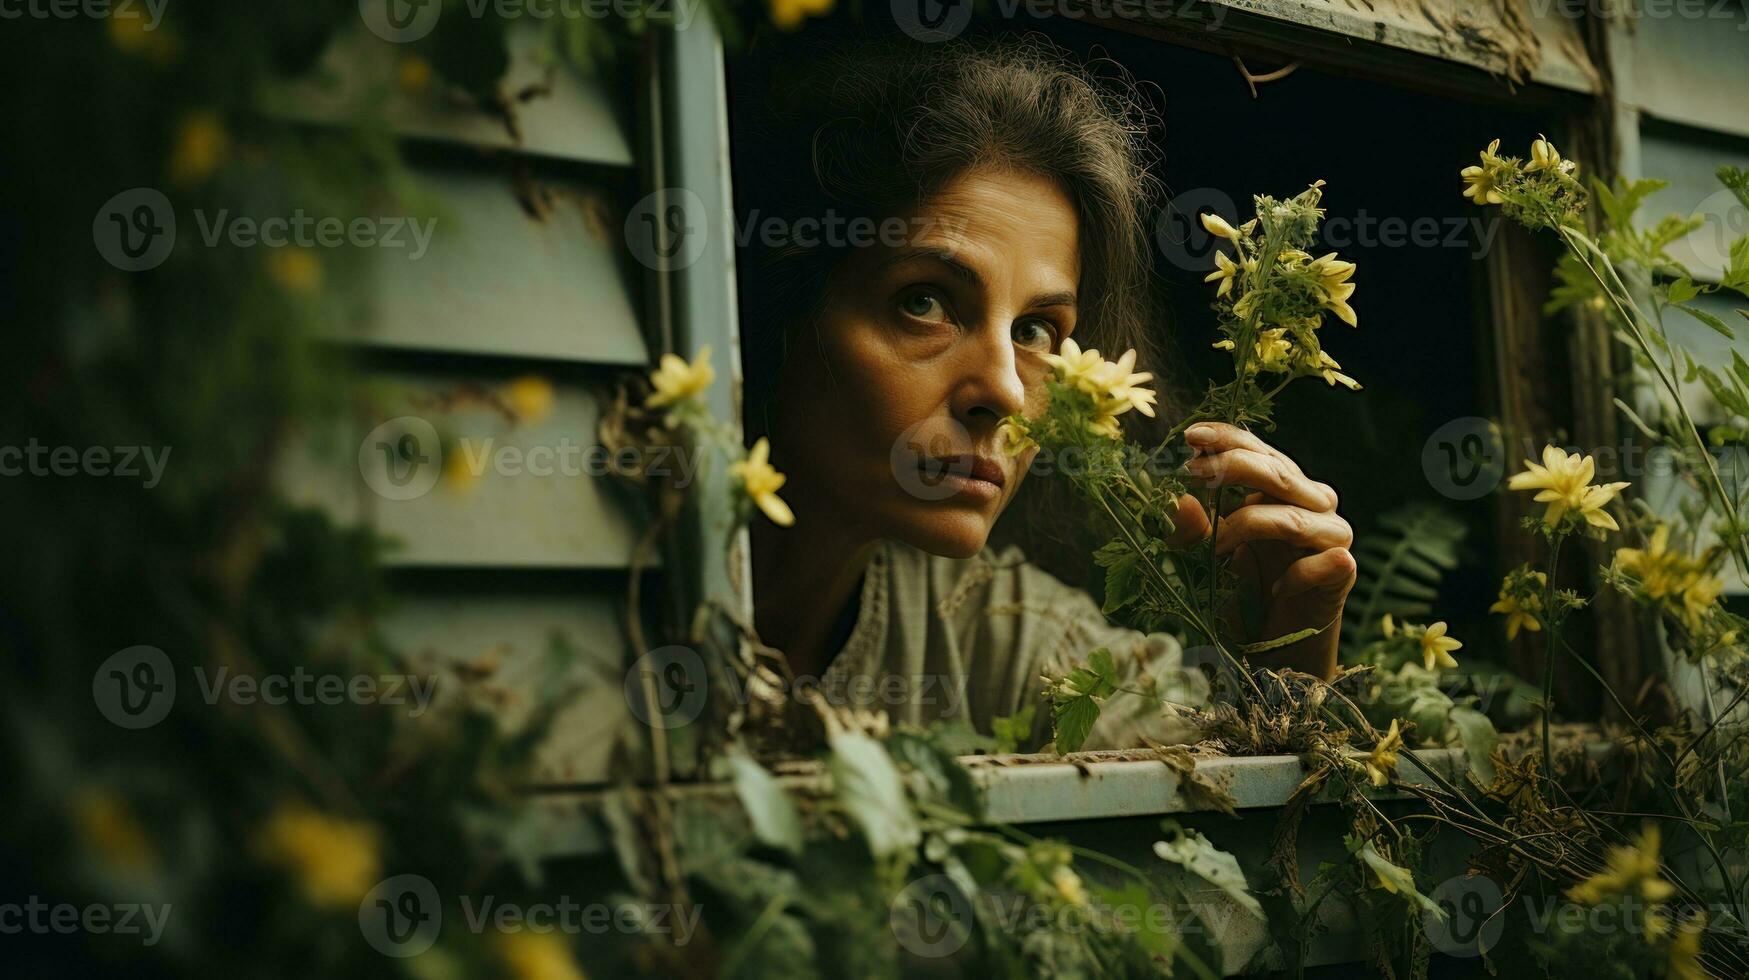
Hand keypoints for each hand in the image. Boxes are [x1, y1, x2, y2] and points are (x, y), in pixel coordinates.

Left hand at [1170, 422, 1353, 678]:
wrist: (1280, 644)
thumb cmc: (1244, 589)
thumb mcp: (1207, 556)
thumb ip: (1193, 530)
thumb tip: (1178, 502)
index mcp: (1283, 487)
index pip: (1258, 450)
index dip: (1227, 438)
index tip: (1190, 436)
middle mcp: (1312, 502)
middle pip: (1276, 472)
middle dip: (1230, 467)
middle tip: (1190, 474)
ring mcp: (1332, 534)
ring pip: (1289, 517)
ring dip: (1245, 528)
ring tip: (1217, 549)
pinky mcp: (1343, 569)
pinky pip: (1318, 562)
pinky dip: (1289, 576)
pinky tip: (1272, 589)